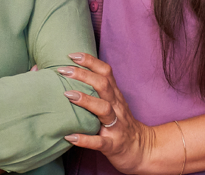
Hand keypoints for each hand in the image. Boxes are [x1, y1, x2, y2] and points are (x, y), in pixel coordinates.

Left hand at [59, 52, 153, 172]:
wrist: (141, 149)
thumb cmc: (121, 123)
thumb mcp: (114, 103)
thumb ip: (99, 91)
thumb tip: (74, 76)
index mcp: (116, 95)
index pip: (105, 72)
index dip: (90, 61)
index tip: (72, 55)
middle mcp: (117, 107)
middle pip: (103, 85)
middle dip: (83, 75)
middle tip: (63, 70)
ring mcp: (116, 126)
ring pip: (104, 109)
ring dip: (86, 100)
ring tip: (68, 95)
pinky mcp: (113, 145)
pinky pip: (99, 141)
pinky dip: (84, 139)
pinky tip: (69, 136)